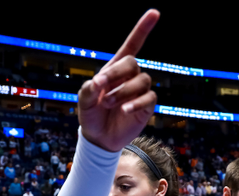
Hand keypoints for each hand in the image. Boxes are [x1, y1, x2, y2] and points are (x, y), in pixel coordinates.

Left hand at [78, 9, 159, 151]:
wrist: (99, 138)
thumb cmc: (91, 116)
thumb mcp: (84, 101)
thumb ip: (88, 90)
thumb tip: (98, 83)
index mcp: (114, 70)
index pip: (131, 46)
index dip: (142, 29)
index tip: (154, 13)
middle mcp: (129, 77)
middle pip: (132, 63)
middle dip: (117, 74)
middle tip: (102, 89)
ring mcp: (139, 91)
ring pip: (142, 80)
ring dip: (124, 91)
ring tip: (110, 103)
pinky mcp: (146, 106)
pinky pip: (149, 98)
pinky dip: (136, 102)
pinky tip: (125, 110)